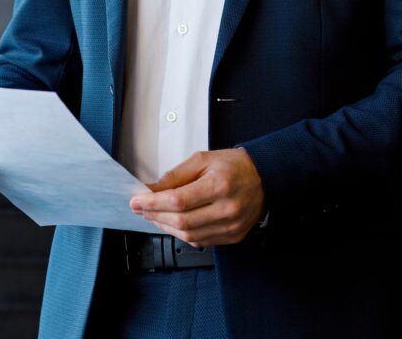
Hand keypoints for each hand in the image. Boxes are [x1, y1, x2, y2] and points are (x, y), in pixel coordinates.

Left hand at [130, 149, 264, 246]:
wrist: (265, 178)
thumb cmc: (234, 166)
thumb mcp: (202, 160)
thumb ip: (175, 176)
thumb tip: (151, 189)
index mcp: (220, 186)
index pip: (178, 200)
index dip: (152, 203)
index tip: (136, 201)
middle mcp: (227, 209)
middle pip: (181, 221)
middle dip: (154, 215)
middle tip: (140, 208)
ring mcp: (231, 226)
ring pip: (188, 235)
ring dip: (165, 226)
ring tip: (152, 215)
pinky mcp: (232, 236)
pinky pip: (200, 241)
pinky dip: (181, 233)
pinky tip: (171, 223)